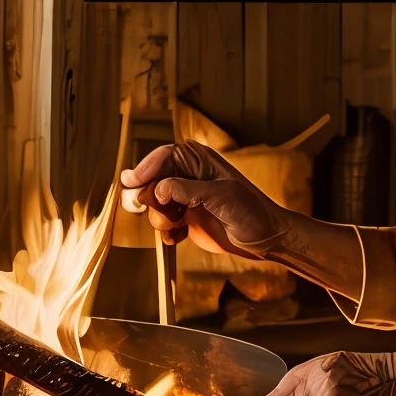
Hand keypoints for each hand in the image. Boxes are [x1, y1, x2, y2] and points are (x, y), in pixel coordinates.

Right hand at [120, 141, 287, 256]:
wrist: (264, 238)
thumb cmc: (250, 210)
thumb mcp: (220, 195)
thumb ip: (187, 190)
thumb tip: (158, 189)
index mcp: (196, 160)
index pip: (162, 158)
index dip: (145, 169)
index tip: (132, 183)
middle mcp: (186, 176)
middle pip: (150, 182)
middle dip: (150, 199)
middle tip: (153, 211)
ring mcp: (183, 198)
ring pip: (153, 205)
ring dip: (160, 218)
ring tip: (178, 224)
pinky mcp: (183, 218)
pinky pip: (161, 223)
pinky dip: (166, 232)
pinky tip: (179, 236)